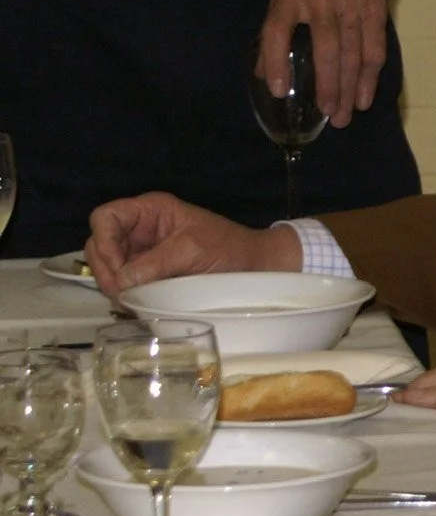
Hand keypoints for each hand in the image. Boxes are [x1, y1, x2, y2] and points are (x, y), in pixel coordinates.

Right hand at [85, 193, 302, 297]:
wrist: (255, 266)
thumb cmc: (229, 248)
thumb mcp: (192, 250)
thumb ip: (155, 263)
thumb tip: (120, 282)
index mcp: (150, 211)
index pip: (105, 217)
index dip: (104, 241)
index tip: (118, 268)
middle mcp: (140, 229)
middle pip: (99, 244)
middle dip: (105, 269)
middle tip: (119, 294)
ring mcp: (142, 253)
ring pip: (107, 267)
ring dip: (112, 284)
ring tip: (127, 301)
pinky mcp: (148, 274)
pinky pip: (123, 282)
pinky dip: (123, 294)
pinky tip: (134, 304)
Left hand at [261, 0, 392, 126]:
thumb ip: (276, 28)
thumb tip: (264, 72)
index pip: (277, 34)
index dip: (276, 63)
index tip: (279, 91)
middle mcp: (320, 1)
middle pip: (325, 54)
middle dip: (328, 89)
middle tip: (328, 116)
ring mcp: (351, 6)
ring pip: (352, 56)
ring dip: (350, 90)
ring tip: (346, 115)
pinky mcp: (375, 9)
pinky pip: (374, 49)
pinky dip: (371, 76)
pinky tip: (365, 95)